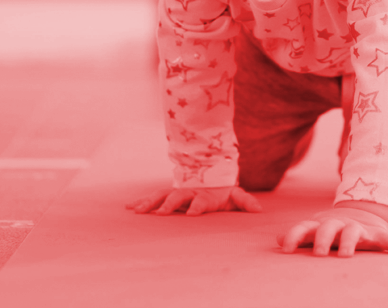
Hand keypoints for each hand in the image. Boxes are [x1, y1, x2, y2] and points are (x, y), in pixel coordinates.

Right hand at [126, 186, 262, 216]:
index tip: (192, 214)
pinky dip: (141, 202)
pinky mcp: (167, 195)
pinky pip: (153, 198)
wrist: (208, 173)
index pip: (201, 202)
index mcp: (204, 196)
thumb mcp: (234, 195)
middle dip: (169, 205)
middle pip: (177, 198)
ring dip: (150, 203)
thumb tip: (259, 210)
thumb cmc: (222, 190)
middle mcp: (188, 193)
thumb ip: (245, 201)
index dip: (197, 207)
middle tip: (160, 213)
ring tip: (137, 210)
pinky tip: (129, 208)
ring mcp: (176, 193)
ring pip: (161, 196)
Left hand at [278, 206, 387, 257]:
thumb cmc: (332, 230)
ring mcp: (357, 228)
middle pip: (327, 229)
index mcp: (321, 226)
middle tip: (319, 254)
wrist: (362, 215)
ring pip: (352, 234)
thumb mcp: (315, 231)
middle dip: (323, 240)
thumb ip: (299, 235)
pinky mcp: (376, 234)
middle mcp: (338, 224)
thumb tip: (275, 240)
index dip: (294, 236)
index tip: (285, 249)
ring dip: (349, 243)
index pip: (304, 228)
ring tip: (348, 255)